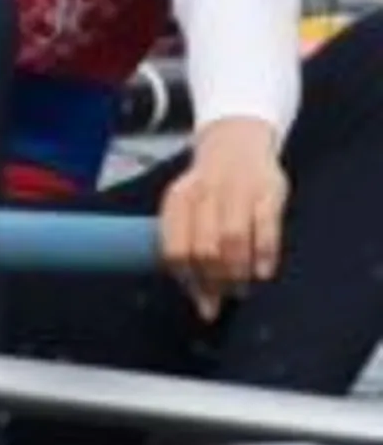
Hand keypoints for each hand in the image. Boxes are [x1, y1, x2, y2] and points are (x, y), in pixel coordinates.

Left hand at [159, 117, 286, 321]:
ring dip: (238, 273)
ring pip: (232, 241)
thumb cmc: (210, 187)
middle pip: (204, 250)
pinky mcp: (269, 192)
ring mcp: (237, 191)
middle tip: (225, 297)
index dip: (187, 280)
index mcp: (178, 200)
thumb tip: (202, 304)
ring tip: (243, 289)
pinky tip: (262, 272)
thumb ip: (189, 249)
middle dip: (215, 283)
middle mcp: (204, 194)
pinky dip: (264, 255)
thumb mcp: (188, 208)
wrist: (237, 139)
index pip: (175, 249)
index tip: (200, 297)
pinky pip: (266, 229)